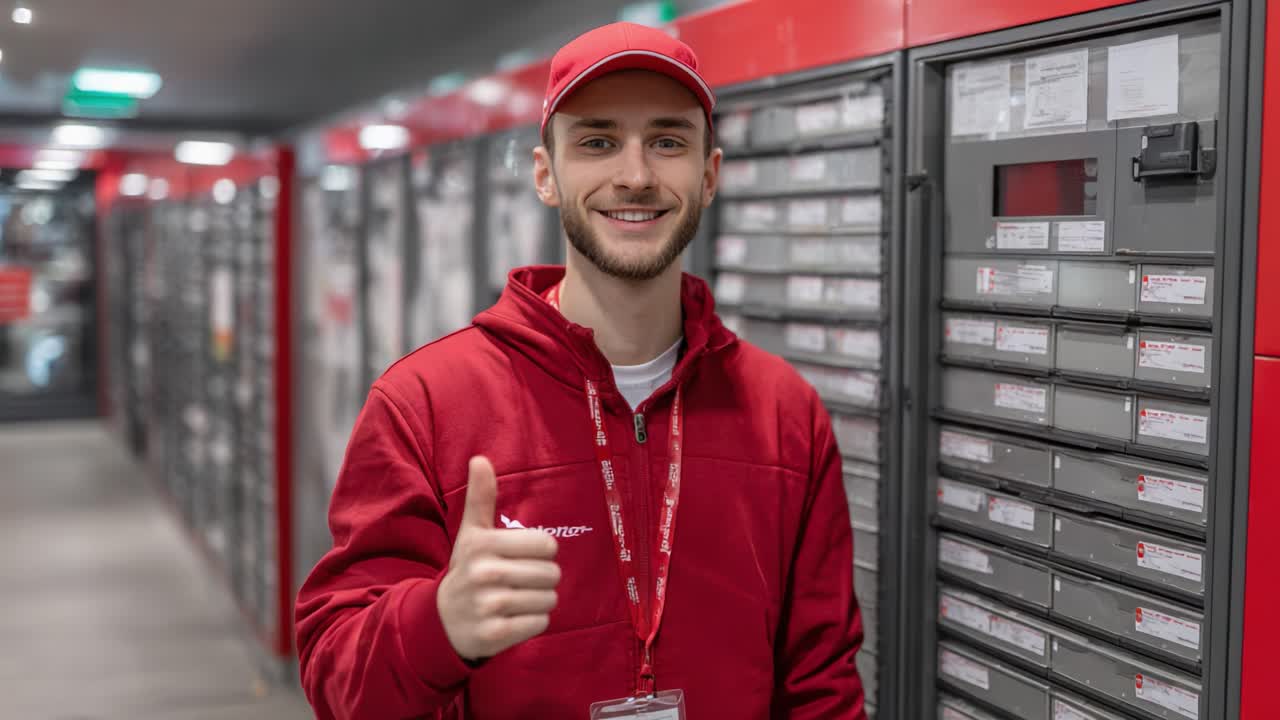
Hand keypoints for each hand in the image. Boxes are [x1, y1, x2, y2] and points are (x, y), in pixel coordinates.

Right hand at [437, 456, 560, 661]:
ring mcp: (489, 606)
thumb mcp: (471, 534)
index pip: (547, 544)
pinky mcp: (495, 635)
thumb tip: (480, 459)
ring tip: (518, 600)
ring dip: (540, 601)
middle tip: (521, 582)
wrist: (441, 622)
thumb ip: (480, 497)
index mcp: (483, 545)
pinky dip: (535, 622)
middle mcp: (485, 574)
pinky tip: (515, 618)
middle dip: (543, 579)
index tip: (522, 557)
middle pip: (552, 573)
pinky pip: (541, 623)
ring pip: (549, 599)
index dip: (541, 552)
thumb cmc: (467, 570)